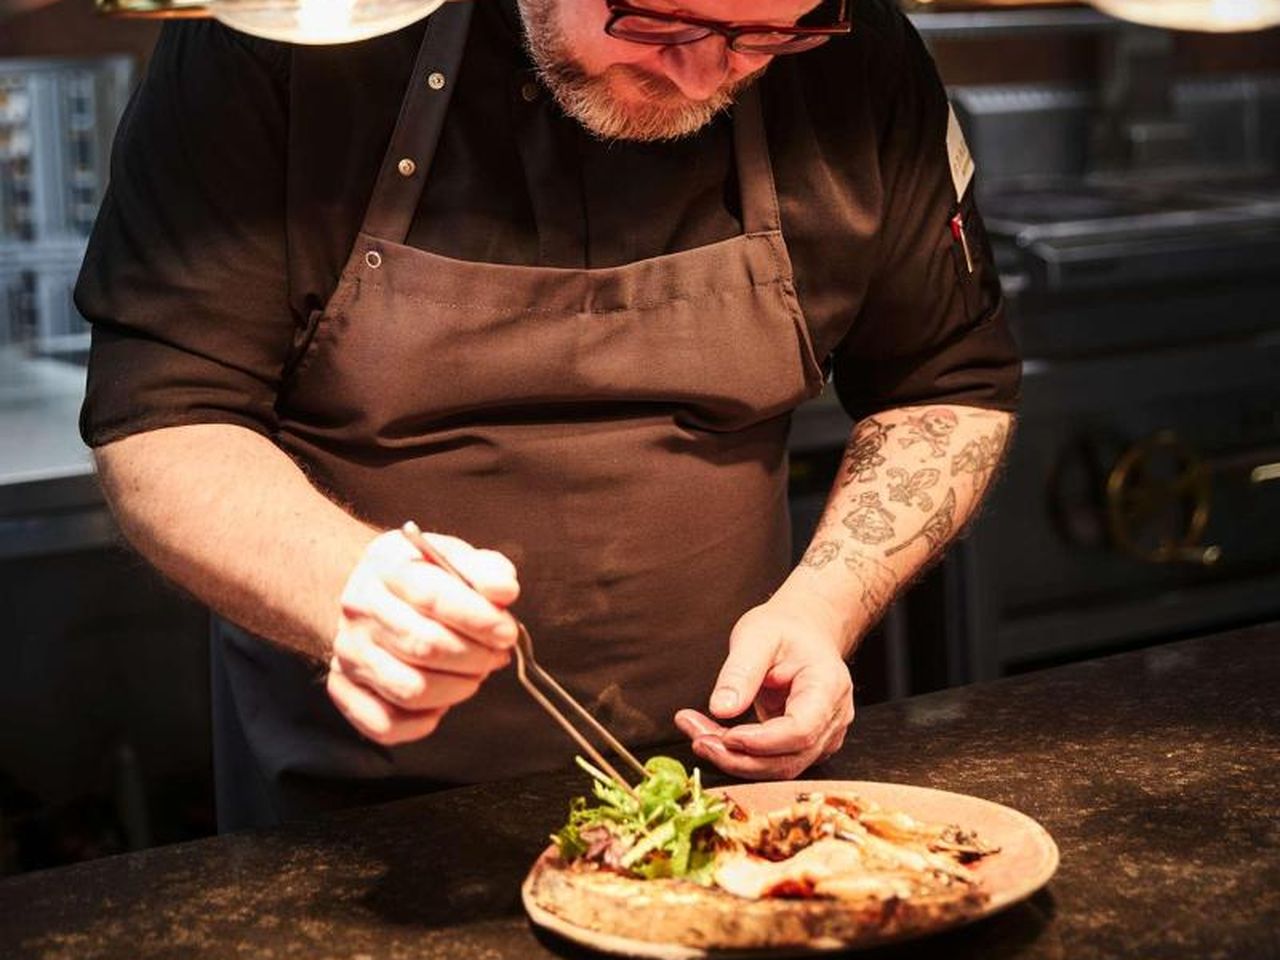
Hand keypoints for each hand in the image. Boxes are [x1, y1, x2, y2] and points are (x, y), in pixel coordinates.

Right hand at [327, 527, 519, 744]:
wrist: (372, 593)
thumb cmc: (422, 578)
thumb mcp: (455, 556)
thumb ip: (486, 570)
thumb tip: (503, 592)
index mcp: (387, 567)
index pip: (432, 597)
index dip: (478, 619)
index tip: (506, 632)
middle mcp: (360, 610)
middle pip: (425, 647)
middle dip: (476, 657)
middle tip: (496, 654)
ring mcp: (349, 652)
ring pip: (411, 690)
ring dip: (458, 688)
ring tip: (473, 673)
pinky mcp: (345, 689)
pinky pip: (387, 724)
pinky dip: (424, 720)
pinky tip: (439, 698)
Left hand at [674, 597, 853, 779]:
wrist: (805, 631)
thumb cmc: (785, 629)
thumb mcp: (757, 636)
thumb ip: (740, 672)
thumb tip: (721, 709)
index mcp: (828, 687)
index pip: (801, 730)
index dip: (762, 741)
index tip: (725, 736)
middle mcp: (833, 719)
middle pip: (788, 759)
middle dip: (738, 757)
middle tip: (697, 739)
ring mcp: (823, 736)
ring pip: (778, 767)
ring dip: (734, 759)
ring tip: (697, 734)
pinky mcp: (806, 746)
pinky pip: (773, 761)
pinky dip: (740, 755)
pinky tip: (711, 736)